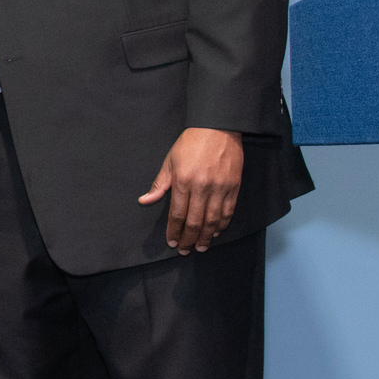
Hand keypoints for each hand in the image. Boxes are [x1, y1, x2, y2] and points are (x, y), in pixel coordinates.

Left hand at [138, 127, 243, 253]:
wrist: (217, 128)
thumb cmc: (190, 144)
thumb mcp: (169, 161)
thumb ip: (159, 184)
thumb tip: (144, 200)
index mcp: (182, 181)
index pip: (177, 214)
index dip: (174, 231)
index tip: (172, 242)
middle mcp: (201, 187)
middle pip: (195, 221)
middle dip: (189, 239)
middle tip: (185, 250)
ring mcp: (220, 188)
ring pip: (213, 220)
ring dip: (207, 237)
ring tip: (201, 247)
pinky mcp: (234, 187)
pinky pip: (228, 211)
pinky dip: (222, 224)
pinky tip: (216, 232)